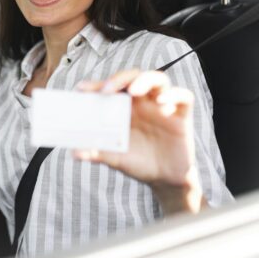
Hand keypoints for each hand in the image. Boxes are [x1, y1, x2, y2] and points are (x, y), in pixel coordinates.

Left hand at [73, 70, 203, 213]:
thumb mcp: (115, 158)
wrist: (164, 180)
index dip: (96, 85)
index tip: (81, 88)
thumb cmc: (138, 162)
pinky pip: (184, 97)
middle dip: (119, 79)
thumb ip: (97, 153)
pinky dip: (174, 95)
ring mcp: (163, 107)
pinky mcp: (182, 116)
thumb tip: (74, 153)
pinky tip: (162, 102)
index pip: (111, 89)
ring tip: (133, 91)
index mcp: (125, 108)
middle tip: (106, 90)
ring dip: (145, 80)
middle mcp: (143, 103)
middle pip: (134, 77)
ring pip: (158, 80)